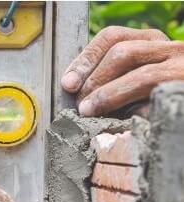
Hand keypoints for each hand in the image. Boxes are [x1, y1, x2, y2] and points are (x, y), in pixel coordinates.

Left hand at [61, 26, 183, 116]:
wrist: (182, 107)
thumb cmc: (156, 95)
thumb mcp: (134, 79)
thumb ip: (110, 78)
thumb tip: (75, 91)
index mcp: (151, 42)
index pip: (111, 38)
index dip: (84, 61)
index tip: (68, 85)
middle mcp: (169, 50)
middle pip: (122, 54)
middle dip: (94, 81)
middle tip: (80, 106)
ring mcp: (181, 71)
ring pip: (142, 77)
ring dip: (108, 96)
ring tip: (90, 113)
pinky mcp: (182, 94)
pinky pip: (156, 104)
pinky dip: (135, 115)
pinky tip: (121, 124)